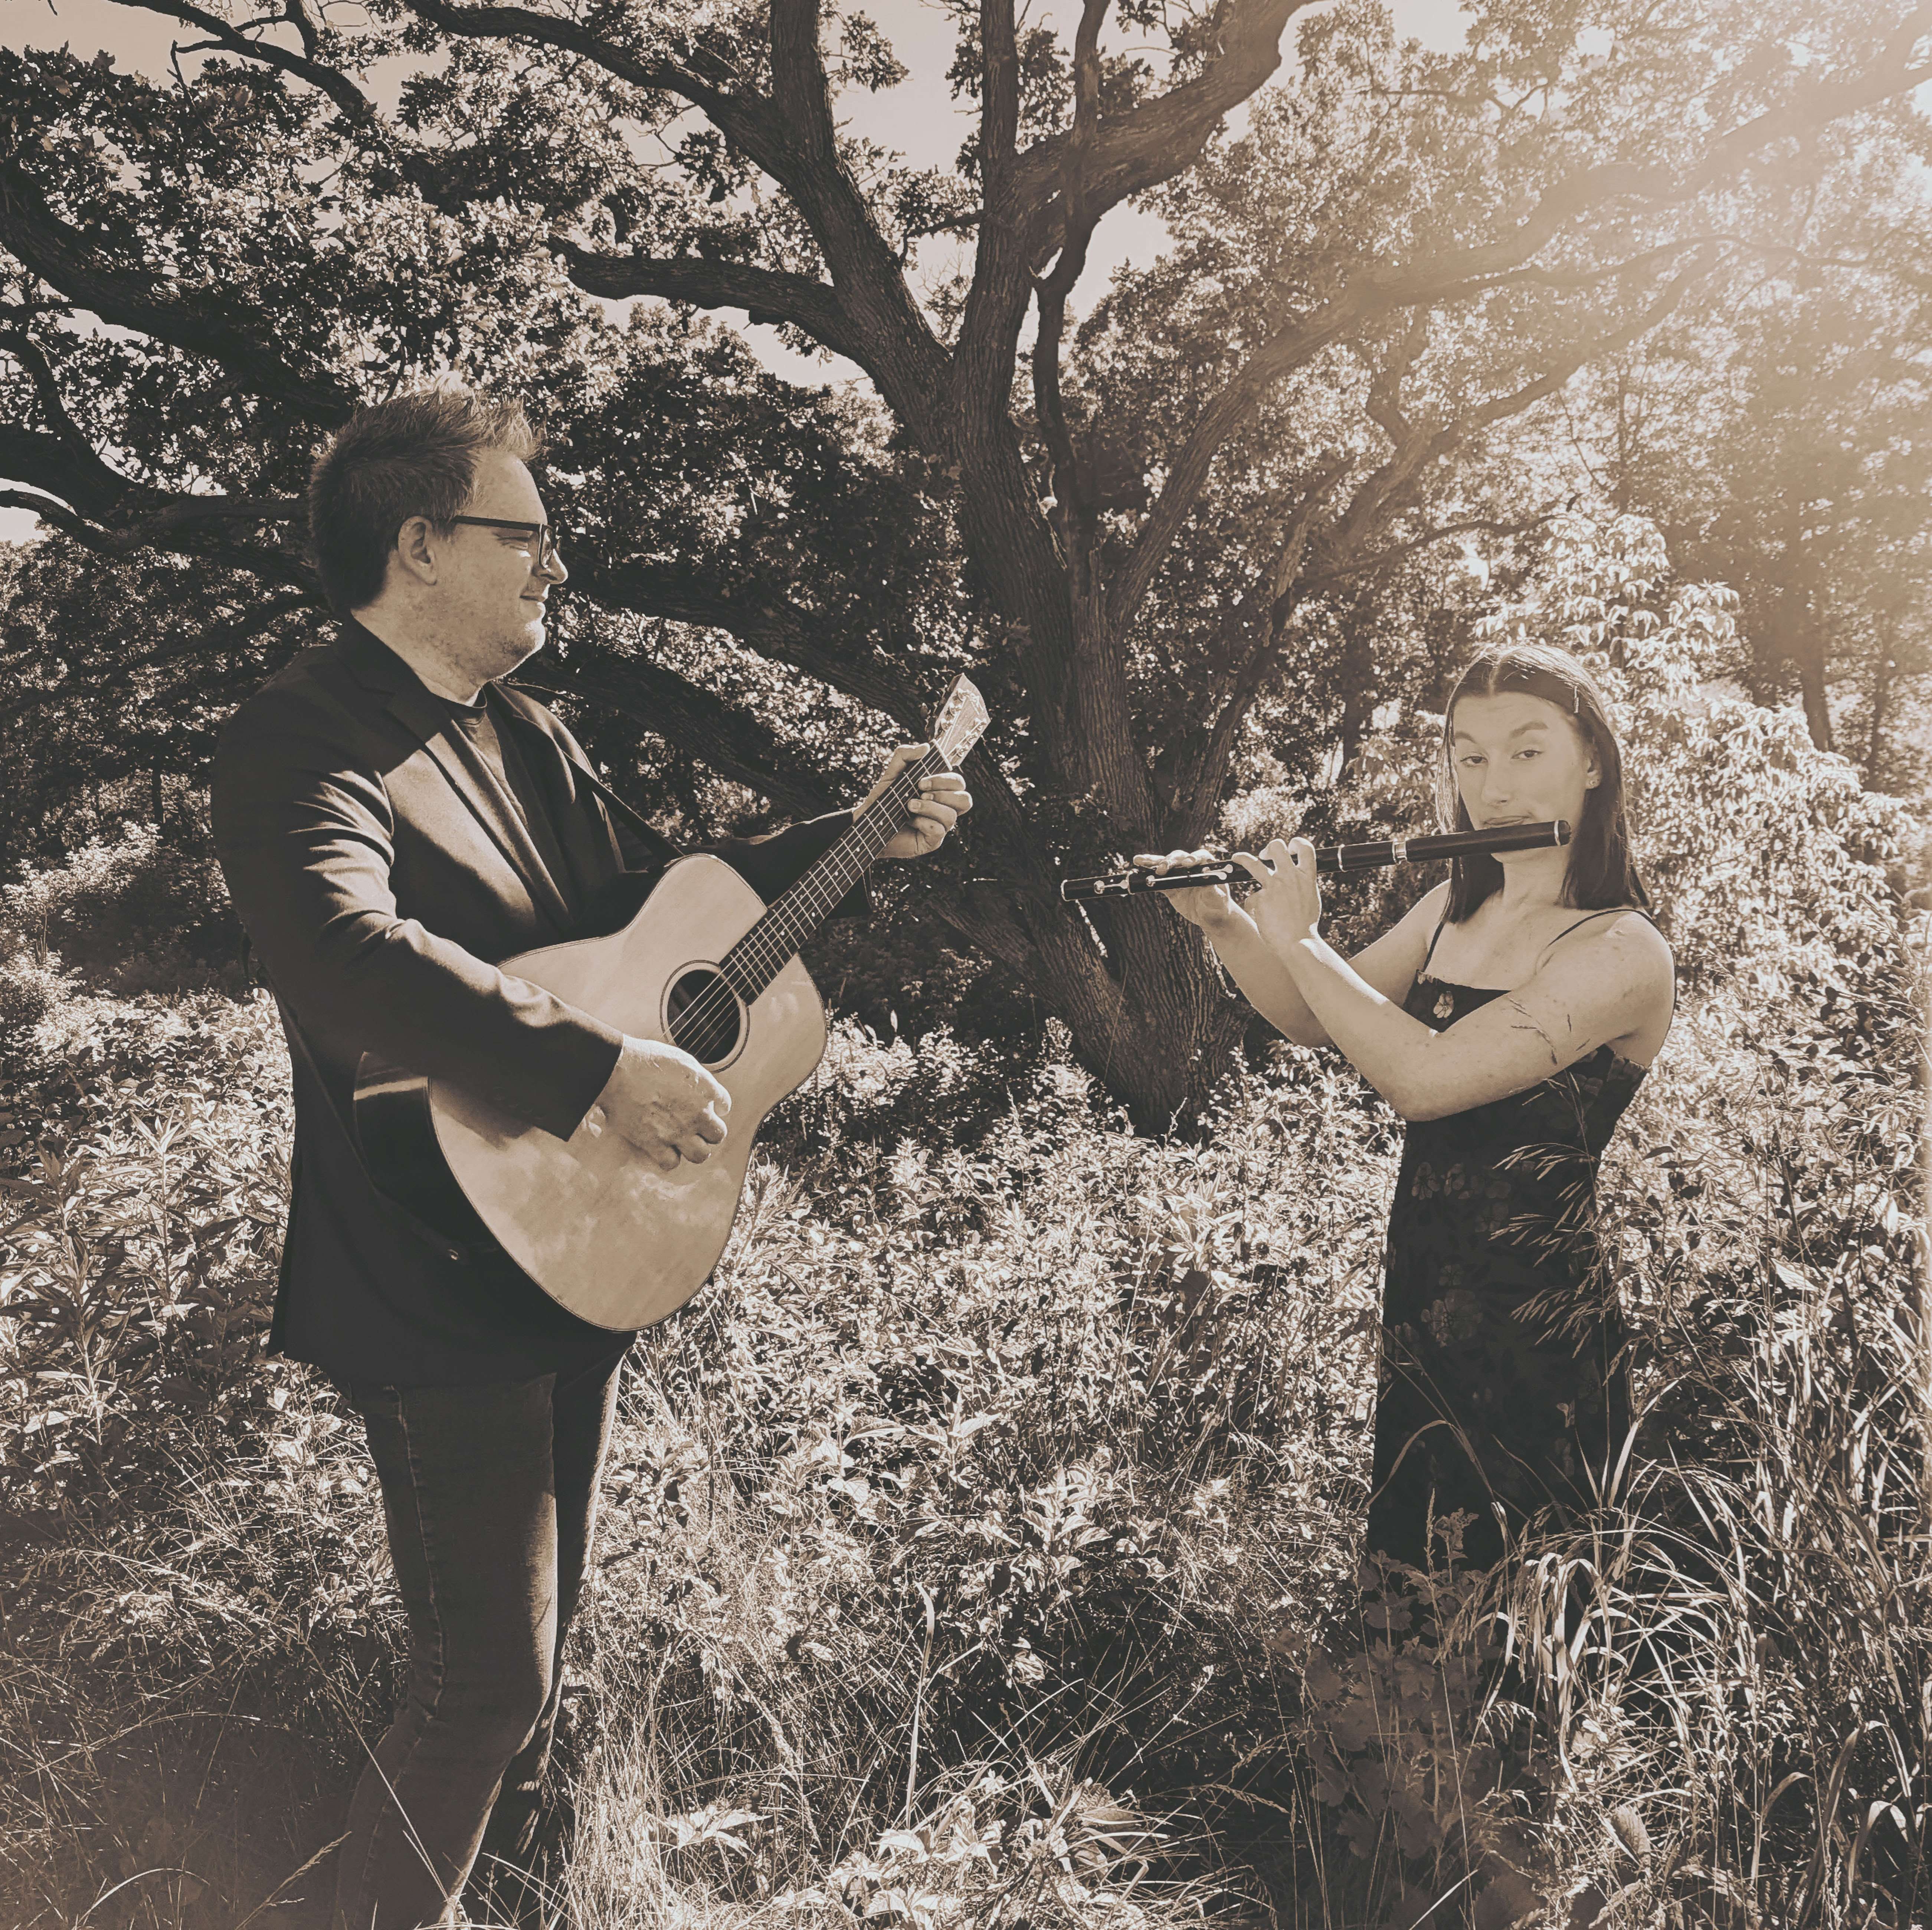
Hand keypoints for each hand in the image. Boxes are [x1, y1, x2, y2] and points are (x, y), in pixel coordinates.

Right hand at [588, 1037, 730, 1173]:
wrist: (617, 1071)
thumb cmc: (646, 1060)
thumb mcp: (682, 1060)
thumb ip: (698, 1078)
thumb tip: (704, 1088)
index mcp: (705, 1090)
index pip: (725, 1105)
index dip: (716, 1106)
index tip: (706, 1106)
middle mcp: (697, 1114)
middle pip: (718, 1135)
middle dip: (709, 1132)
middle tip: (697, 1128)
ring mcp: (677, 1131)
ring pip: (700, 1155)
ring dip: (694, 1149)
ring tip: (684, 1142)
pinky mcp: (655, 1144)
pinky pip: (671, 1163)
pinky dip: (668, 1158)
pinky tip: (663, 1149)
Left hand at [861, 744, 972, 858]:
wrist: (869, 824)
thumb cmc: (884, 800)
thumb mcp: (891, 773)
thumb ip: (905, 755)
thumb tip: (926, 747)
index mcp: (940, 792)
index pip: (958, 783)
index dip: (944, 780)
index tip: (921, 782)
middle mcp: (944, 808)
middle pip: (964, 800)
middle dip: (942, 793)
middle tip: (919, 793)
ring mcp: (940, 826)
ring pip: (951, 816)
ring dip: (929, 808)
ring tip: (910, 806)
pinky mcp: (932, 841)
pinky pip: (939, 831)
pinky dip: (924, 823)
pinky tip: (911, 821)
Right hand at [1130, 848, 1248, 932]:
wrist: (1210, 916)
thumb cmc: (1218, 905)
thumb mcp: (1218, 898)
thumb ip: (1212, 889)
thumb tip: (1206, 880)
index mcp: (1206, 865)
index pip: (1199, 857)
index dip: (1193, 858)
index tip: (1187, 864)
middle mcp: (1191, 866)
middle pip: (1179, 858)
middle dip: (1169, 862)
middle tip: (1162, 869)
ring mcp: (1179, 874)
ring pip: (1165, 864)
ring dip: (1153, 862)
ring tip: (1140, 860)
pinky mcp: (1170, 885)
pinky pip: (1158, 878)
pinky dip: (1148, 873)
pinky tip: (1138, 866)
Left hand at [1231, 836, 1321, 952]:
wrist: (1299, 943)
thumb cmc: (1305, 926)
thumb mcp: (1310, 899)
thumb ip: (1302, 886)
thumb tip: (1297, 880)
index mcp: (1306, 877)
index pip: (1305, 848)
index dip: (1296, 843)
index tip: (1289, 848)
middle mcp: (1290, 877)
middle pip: (1277, 846)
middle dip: (1270, 847)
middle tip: (1265, 855)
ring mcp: (1274, 886)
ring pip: (1253, 863)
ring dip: (1243, 858)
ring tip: (1237, 858)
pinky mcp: (1261, 898)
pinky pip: (1252, 899)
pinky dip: (1255, 908)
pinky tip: (1260, 918)